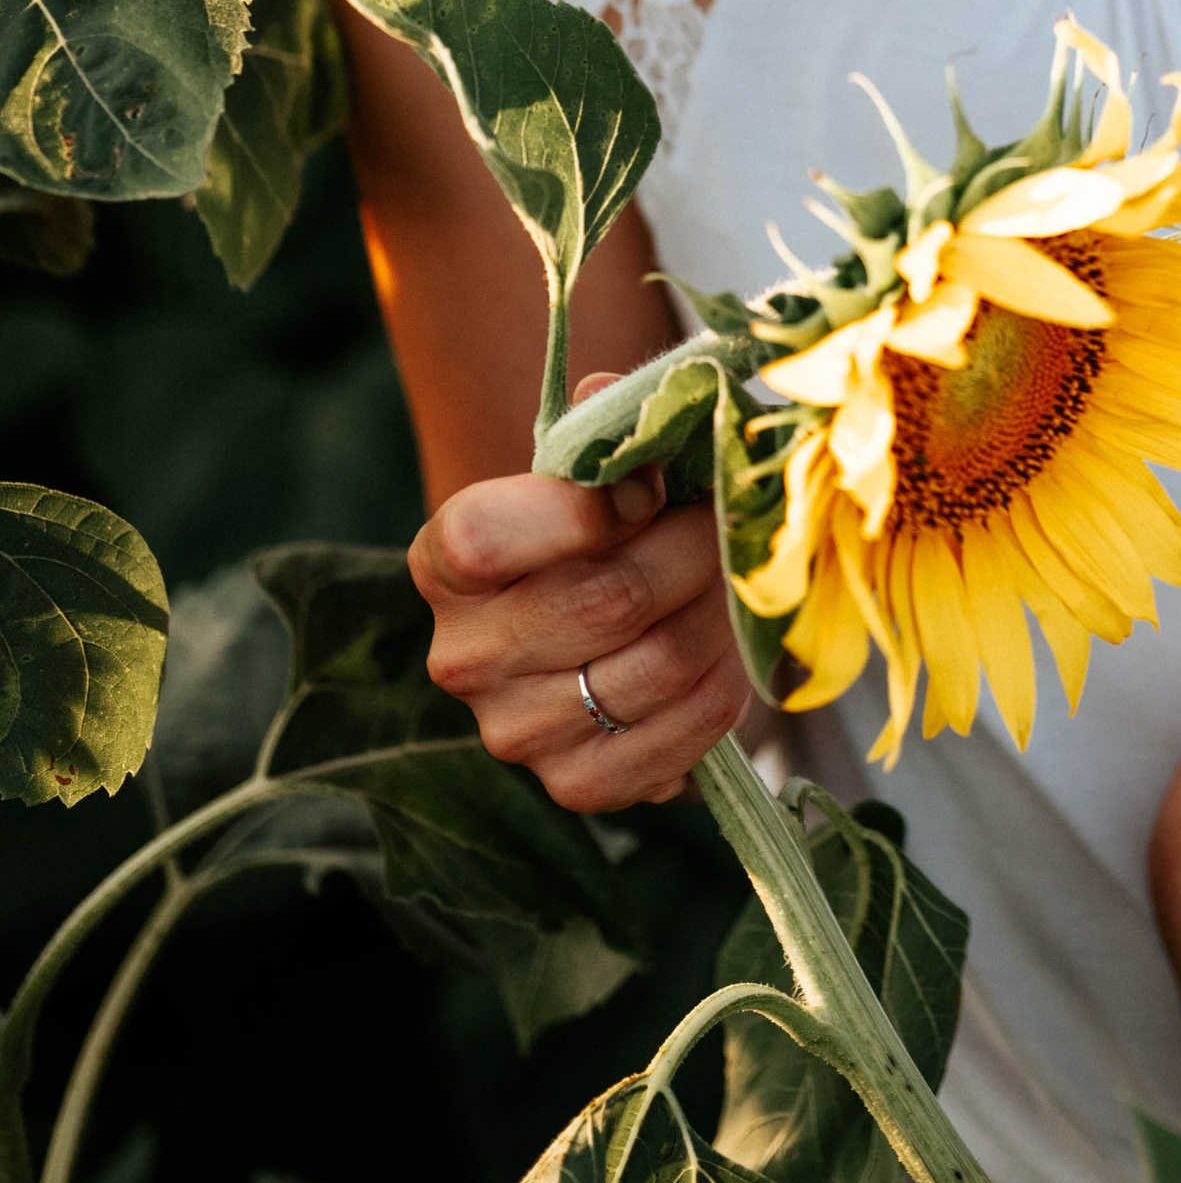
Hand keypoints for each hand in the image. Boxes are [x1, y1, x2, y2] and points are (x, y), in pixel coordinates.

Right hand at [410, 379, 749, 809]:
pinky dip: (724, 690)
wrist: (586, 629)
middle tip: (729, 529)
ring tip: (734, 586)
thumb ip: (600, 432)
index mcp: (445, 562)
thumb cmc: (589, 531)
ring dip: (721, 616)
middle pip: (607, 599)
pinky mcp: (574, 785)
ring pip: (657, 663)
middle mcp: (462, 657)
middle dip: (693, 553)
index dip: (586, 509)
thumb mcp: (582, 471)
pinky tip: (726, 657)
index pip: (487, 536)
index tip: (652, 492)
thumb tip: (611, 397)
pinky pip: (678, 737)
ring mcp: (513, 732)